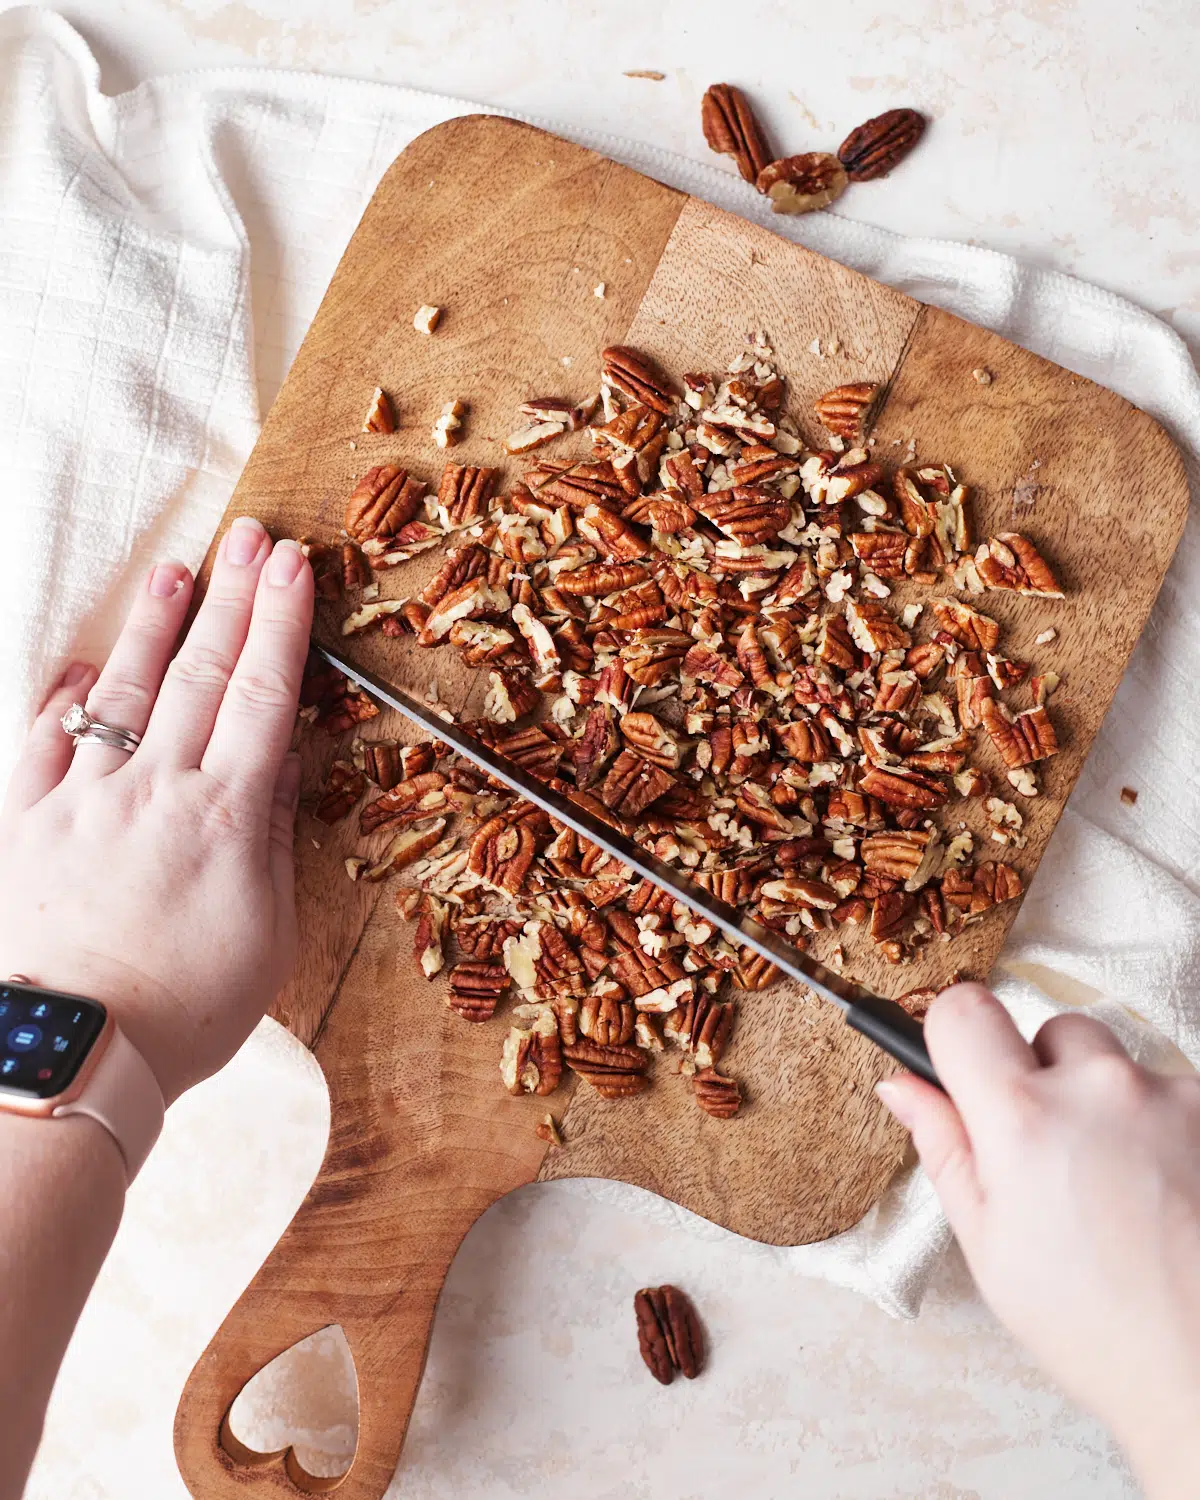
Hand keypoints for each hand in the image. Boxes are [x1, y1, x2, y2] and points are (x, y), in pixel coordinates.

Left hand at [0, 517, 313, 1103]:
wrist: (75, 1054)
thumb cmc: (185, 1008)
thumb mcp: (267, 934)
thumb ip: (274, 837)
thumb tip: (283, 760)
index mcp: (225, 818)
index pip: (261, 696)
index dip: (280, 625)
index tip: (294, 568)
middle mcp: (155, 791)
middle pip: (200, 675)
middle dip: (230, 599)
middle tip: (249, 536)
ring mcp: (84, 802)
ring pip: (125, 693)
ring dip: (153, 625)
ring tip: (177, 569)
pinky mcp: (25, 824)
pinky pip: (43, 744)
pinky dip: (65, 699)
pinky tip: (85, 665)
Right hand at [878, 984, 1199, 1497]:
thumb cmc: (1095, 1326)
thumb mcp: (989, 1243)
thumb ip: (943, 1146)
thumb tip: (904, 1086)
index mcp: (1022, 1120)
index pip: (964, 1010)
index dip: (954, 1034)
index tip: (963, 1065)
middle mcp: (1099, 1089)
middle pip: (1051, 1031)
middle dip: (1044, 1077)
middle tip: (1052, 1155)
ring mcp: (1172, 1096)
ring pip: (1117, 1065)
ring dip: (1108, 1103)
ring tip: (1116, 1186)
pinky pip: (1171, 1093)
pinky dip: (1162, 1127)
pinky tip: (1161, 1191)